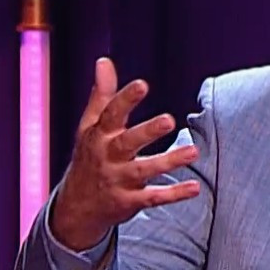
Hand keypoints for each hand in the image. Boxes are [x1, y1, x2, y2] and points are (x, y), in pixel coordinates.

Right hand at [49, 57, 201, 250]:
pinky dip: (173, 194)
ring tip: (193, 151)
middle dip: (147, 132)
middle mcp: (108, 157)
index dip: (126, 99)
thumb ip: (101, 95)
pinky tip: (194, 187)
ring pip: (144, 171)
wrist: (76, 208)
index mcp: (99, 136)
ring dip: (168, 161)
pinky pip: (153, 198)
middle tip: (170, 120)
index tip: (142, 84)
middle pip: (127, 143)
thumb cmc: (89, 159)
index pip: (111, 114)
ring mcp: (118, 181)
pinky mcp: (129, 202)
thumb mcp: (89, 127)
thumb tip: (104, 61)